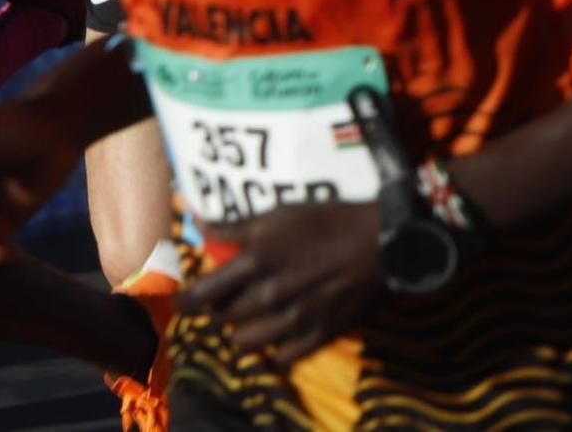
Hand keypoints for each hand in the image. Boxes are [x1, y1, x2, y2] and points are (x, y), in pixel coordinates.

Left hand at [183, 200, 382, 366]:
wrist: (384, 241)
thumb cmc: (332, 220)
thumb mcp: (282, 213)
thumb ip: (236, 226)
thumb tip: (198, 226)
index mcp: (255, 263)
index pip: (201, 296)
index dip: (187, 301)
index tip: (187, 300)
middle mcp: (268, 296)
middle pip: (222, 319)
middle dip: (221, 310)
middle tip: (231, 300)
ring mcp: (293, 320)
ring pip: (245, 343)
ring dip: (243, 332)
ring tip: (253, 320)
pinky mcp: (317, 335)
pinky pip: (281, 357)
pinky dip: (276, 348)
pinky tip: (281, 333)